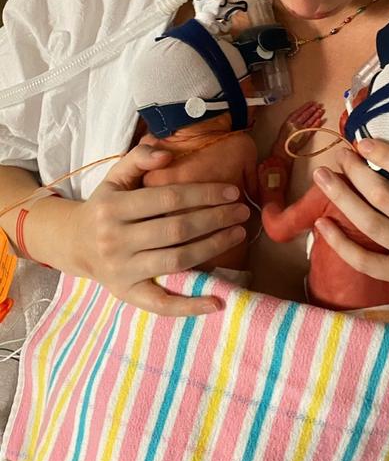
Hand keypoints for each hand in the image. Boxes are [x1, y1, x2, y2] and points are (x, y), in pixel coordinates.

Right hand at [70, 144, 249, 315]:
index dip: (203, 194)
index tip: (232, 191)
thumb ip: (139, 158)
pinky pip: (162, 304)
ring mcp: (121, 271)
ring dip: (212, 248)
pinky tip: (218, 301)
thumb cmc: (106, 205)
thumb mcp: (115, 176)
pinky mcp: (127, 294)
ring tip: (238, 234)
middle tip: (242, 211)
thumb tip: (166, 154)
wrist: (75, 243)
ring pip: (176, 261)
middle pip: (176, 230)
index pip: (168, 198)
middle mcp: (115, 240)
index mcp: (113, 208)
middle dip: (215, 219)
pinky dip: (190, 306)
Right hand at [272, 101, 324, 157]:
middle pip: (306, 115)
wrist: (283, 151)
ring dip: (316, 115)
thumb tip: (299, 115)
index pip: (299, 111)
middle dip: (313, 109)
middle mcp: (295, 124)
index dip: (306, 106)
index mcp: (289, 121)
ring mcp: (301, 130)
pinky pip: (312, 129)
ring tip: (321, 111)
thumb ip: (291, 120)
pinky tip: (320, 120)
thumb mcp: (284, 127)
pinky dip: (316, 124)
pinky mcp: (306, 137)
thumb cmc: (282, 140)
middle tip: (319, 105)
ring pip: (310, 120)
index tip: (311, 103)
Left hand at [312, 139, 388, 304]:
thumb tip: (383, 145)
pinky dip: (339, 243)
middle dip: (356, 173)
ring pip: (370, 225)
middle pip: (386, 198)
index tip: (363, 143)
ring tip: (322, 177)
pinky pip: (364, 261)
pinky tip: (321, 223)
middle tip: (340, 155)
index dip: (387, 156)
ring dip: (341, 198)